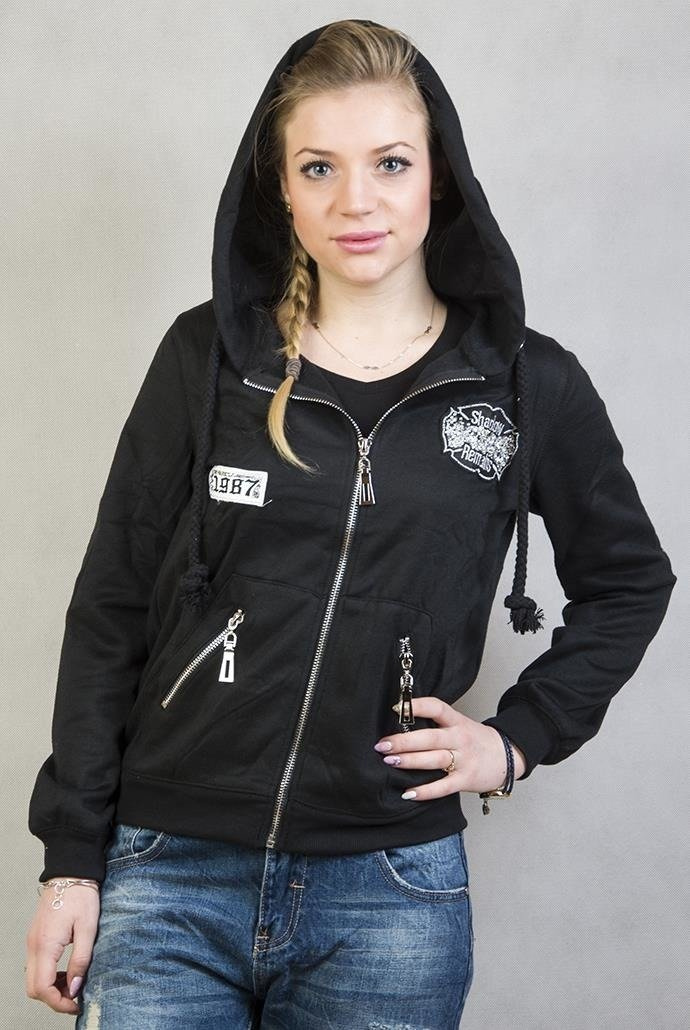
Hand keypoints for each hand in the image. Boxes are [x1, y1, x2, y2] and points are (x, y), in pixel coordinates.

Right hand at [25, 882, 99, 1013]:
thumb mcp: (89, 928)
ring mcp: (32, 942)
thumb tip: (76, 987)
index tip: (76, 1004)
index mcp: (45, 945)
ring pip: (32, 979)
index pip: (42, 988)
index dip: (58, 1002)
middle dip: (53, 998)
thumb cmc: (81, 896)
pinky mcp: (35, 938)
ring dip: (50, 988)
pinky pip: (35, 966)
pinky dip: (48, 976)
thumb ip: (82, 960)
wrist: (71, 872)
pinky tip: (65, 971)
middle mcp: (33, 946)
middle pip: (33, 988)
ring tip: (73, 983)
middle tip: (75, 996)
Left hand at [374, 696, 525, 798]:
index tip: (396, 708)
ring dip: (410, 761)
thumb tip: (401, 723)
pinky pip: (443, 786)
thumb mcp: (460, 724)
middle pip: (430, 738)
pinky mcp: (465, 780)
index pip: (437, 708)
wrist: (508, 756)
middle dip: (404, 741)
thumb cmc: (476, 740)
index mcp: (457, 721)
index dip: (417, 706)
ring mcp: (464, 760)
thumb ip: (436, 724)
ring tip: (390, 762)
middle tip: (383, 744)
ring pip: (434, 760)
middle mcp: (460, 738)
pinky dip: (425, 791)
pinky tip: (408, 793)